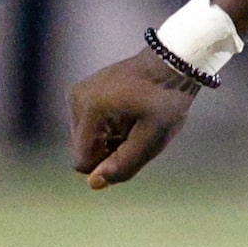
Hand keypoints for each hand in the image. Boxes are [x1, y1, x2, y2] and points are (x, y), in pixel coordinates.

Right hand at [69, 52, 201, 189]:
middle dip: (110, 150)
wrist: (171, 62)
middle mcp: (76, 100)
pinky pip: (91, 125)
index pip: (82, 161)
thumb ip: (124, 164)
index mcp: (90, 110)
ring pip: (87, 139)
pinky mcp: (84, 92)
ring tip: (136, 120)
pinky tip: (130, 112)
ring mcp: (77, 94)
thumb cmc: (166, 100)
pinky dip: (110, 127)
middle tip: (139, 131)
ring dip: (111, 138)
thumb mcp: (152, 138)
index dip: (107, 165)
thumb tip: (94, 184)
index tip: (132, 148)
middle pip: (83, 150)